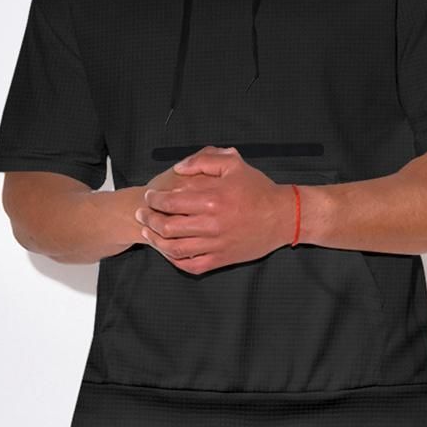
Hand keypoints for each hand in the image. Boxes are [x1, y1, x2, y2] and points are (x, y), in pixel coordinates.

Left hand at [135, 146, 294, 273]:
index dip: (154, 199)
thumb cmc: (259, 189)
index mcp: (213, 198)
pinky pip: (191, 265)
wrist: (283, 216)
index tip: (149, 197)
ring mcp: (216, 244)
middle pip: (167, 226)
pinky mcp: (221, 259)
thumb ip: (204, 161)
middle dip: (149, 219)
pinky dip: (174, 260)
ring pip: (174, 248)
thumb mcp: (234, 164)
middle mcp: (212, 223)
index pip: (170, 201)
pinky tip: (169, 251)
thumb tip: (179, 167)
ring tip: (149, 232)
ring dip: (156, 240)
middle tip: (142, 214)